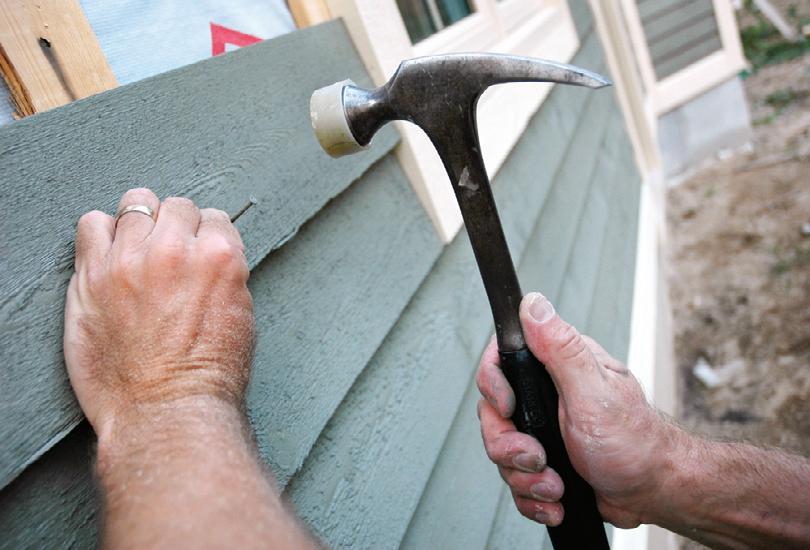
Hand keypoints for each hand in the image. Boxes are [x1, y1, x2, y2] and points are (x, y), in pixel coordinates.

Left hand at [64, 188, 253, 440]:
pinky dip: (102, 234)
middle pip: (176, 207)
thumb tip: (208, 255)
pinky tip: (110, 257)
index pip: (214, 217)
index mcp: (220, 257)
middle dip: (176, 227)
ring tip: (139, 251)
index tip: (198, 253)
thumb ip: (224, 274)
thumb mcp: (241, 315)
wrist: (167, 413)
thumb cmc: (209, 376)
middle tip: (170, 254)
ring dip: (141, 225)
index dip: (207, 237)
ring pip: (135, 204)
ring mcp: (130, 260)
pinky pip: (91, 224)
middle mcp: (175, 249)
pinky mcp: (92, 275)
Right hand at [476, 292, 683, 527]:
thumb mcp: (594, 392)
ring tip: (555, 485)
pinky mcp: (544, 460)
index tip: (509, 408)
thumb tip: (533, 303)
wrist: (654, 493)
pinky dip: (532, 497)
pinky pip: (515, 479)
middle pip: (492, 413)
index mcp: (558, 365)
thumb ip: (561, 348)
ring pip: (501, 450)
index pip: (501, 359)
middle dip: (509, 447)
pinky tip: (556, 500)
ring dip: (525, 478)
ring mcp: (543, 428)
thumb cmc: (635, 443)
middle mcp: (546, 393)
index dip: (494, 385)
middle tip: (538, 458)